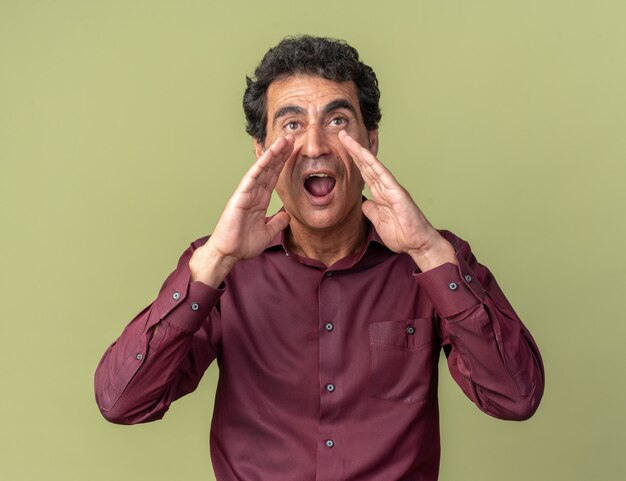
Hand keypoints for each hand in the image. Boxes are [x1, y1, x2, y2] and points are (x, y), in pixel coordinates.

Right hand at [189, 135, 294, 285]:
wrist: (229, 253)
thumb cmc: (242, 244)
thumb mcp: (267, 233)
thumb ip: (277, 222)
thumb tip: (288, 215)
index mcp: (259, 200)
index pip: (274, 177)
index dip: (284, 164)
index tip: (295, 151)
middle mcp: (253, 193)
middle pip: (270, 169)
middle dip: (281, 153)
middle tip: (292, 137)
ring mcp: (246, 193)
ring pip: (262, 169)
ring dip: (273, 154)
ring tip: (285, 140)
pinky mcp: (240, 196)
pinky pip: (252, 178)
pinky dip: (261, 165)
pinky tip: (269, 154)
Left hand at [338, 130, 456, 270]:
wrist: (418, 244)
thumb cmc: (402, 233)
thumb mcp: (378, 221)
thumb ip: (371, 210)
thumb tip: (363, 202)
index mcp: (380, 194)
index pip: (364, 173)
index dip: (352, 160)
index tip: (341, 148)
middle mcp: (385, 187)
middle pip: (366, 164)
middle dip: (353, 150)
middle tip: (341, 134)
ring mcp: (391, 188)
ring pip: (372, 165)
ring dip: (359, 151)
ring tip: (347, 139)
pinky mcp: (398, 193)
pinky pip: (383, 176)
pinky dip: (374, 164)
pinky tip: (364, 154)